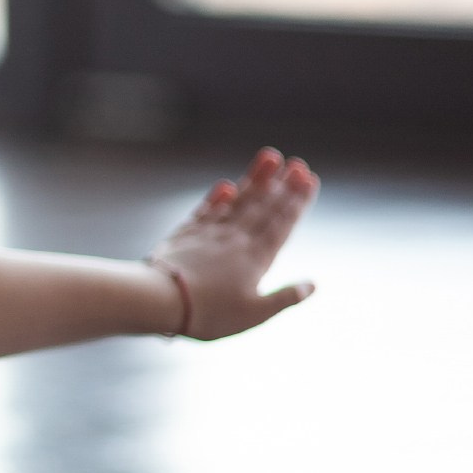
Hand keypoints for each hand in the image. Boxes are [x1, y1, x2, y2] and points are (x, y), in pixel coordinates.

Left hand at [147, 147, 318, 339]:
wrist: (158, 300)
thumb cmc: (208, 314)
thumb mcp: (254, 314)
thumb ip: (285, 298)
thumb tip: (313, 284)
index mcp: (256, 259)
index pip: (281, 223)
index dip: (297, 201)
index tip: (309, 179)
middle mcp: (235, 240)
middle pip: (263, 207)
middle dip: (283, 184)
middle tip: (298, 163)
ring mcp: (210, 234)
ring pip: (238, 201)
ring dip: (255, 179)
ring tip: (270, 157)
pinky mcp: (186, 234)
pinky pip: (206, 211)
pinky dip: (217, 197)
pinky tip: (226, 185)